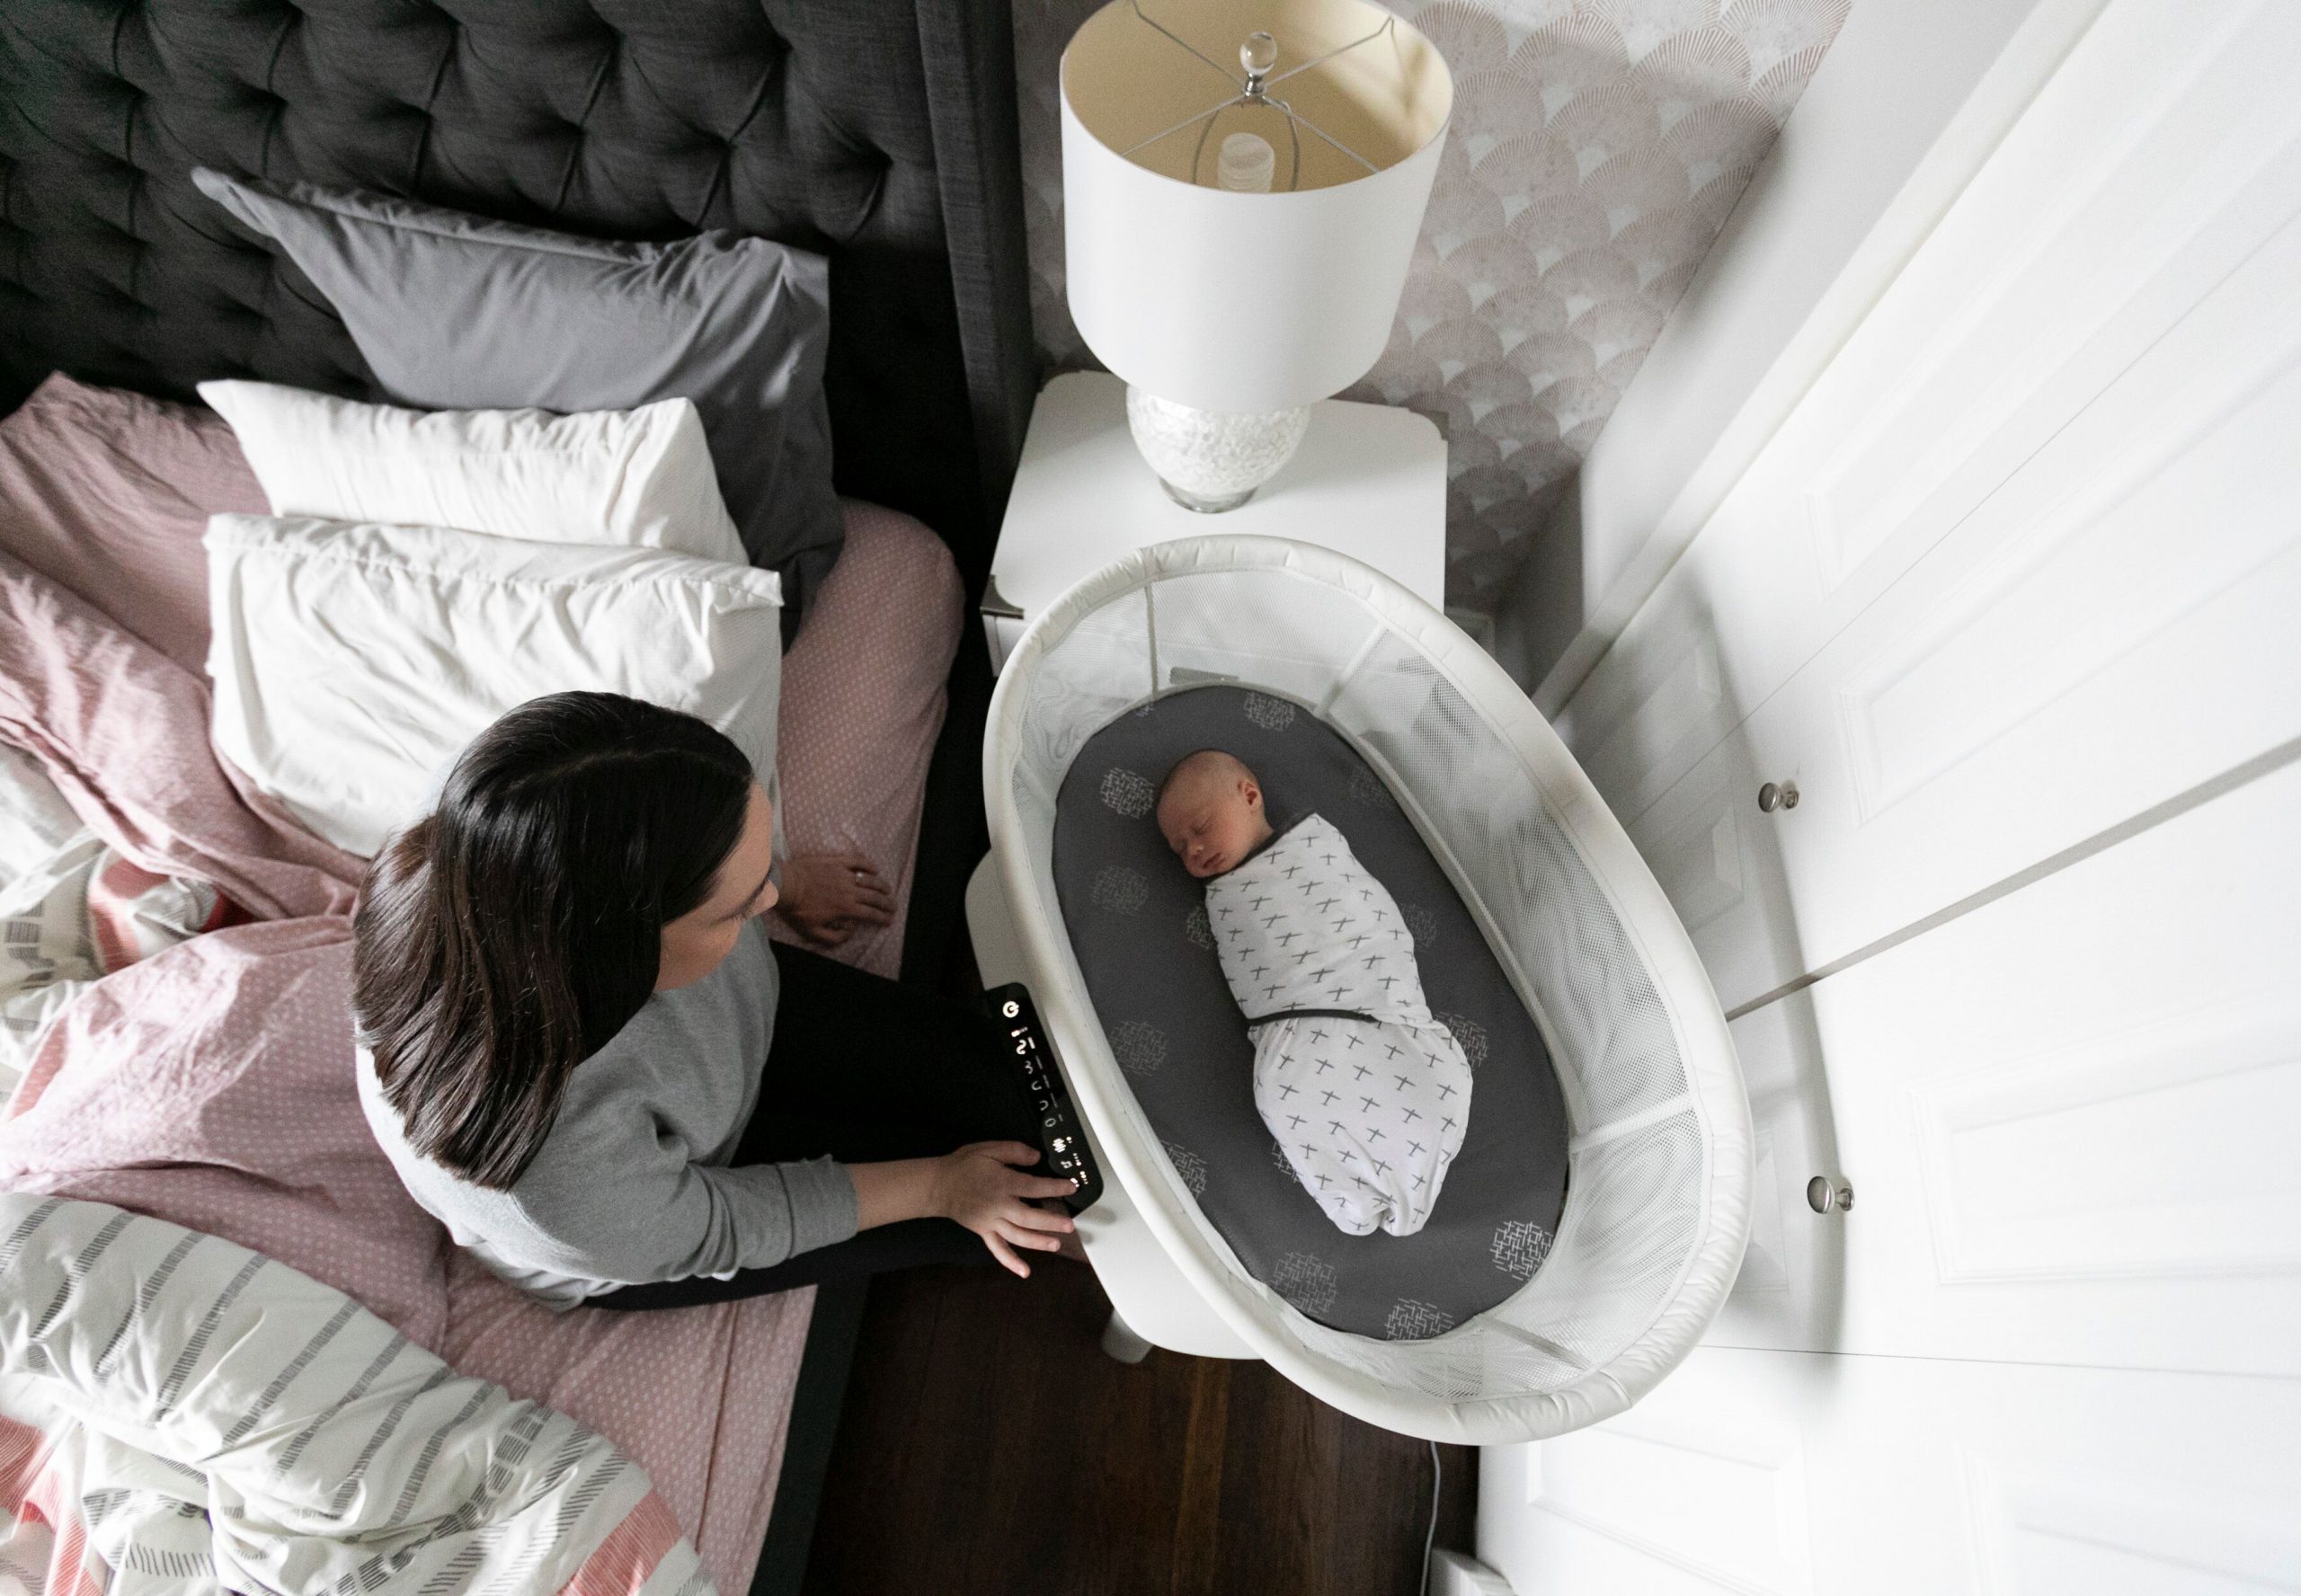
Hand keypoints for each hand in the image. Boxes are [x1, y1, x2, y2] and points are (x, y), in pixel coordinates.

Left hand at [775, 852, 895, 947]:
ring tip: (888, 889)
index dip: (882, 918)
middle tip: (893, 906)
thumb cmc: (797, 909)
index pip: (870, 914)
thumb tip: (851, 931)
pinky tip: (875, 869)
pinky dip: (868, 865)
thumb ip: (834, 937)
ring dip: (882, 885)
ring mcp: (844, 874)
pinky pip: (857, 861)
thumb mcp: (812, 932)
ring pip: (870, 880)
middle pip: (874, 897)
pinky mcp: (836, 862)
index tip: (889, 920)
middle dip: (887, 903)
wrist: (784, 885)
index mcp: (845, 908)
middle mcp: (849, 891)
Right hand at [930, 1141, 1078, 1277]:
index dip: (1054, 1187)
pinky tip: (1024, 1271)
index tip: (1070, 1188)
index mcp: (1003, 1183)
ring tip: (1055, 1245)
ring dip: (1037, 1242)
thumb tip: (1037, 1157)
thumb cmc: (963, 1166)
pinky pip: (998, 1249)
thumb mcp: (989, 1149)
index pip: (1034, 1187)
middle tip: (1069, 1225)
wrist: (938, 1185)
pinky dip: (1011, 1262)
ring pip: (1017, 1235)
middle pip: (1029, 1217)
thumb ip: (1014, 1152)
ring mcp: (991, 1222)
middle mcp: (999, 1206)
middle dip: (1051, 1222)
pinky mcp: (984, 1232)